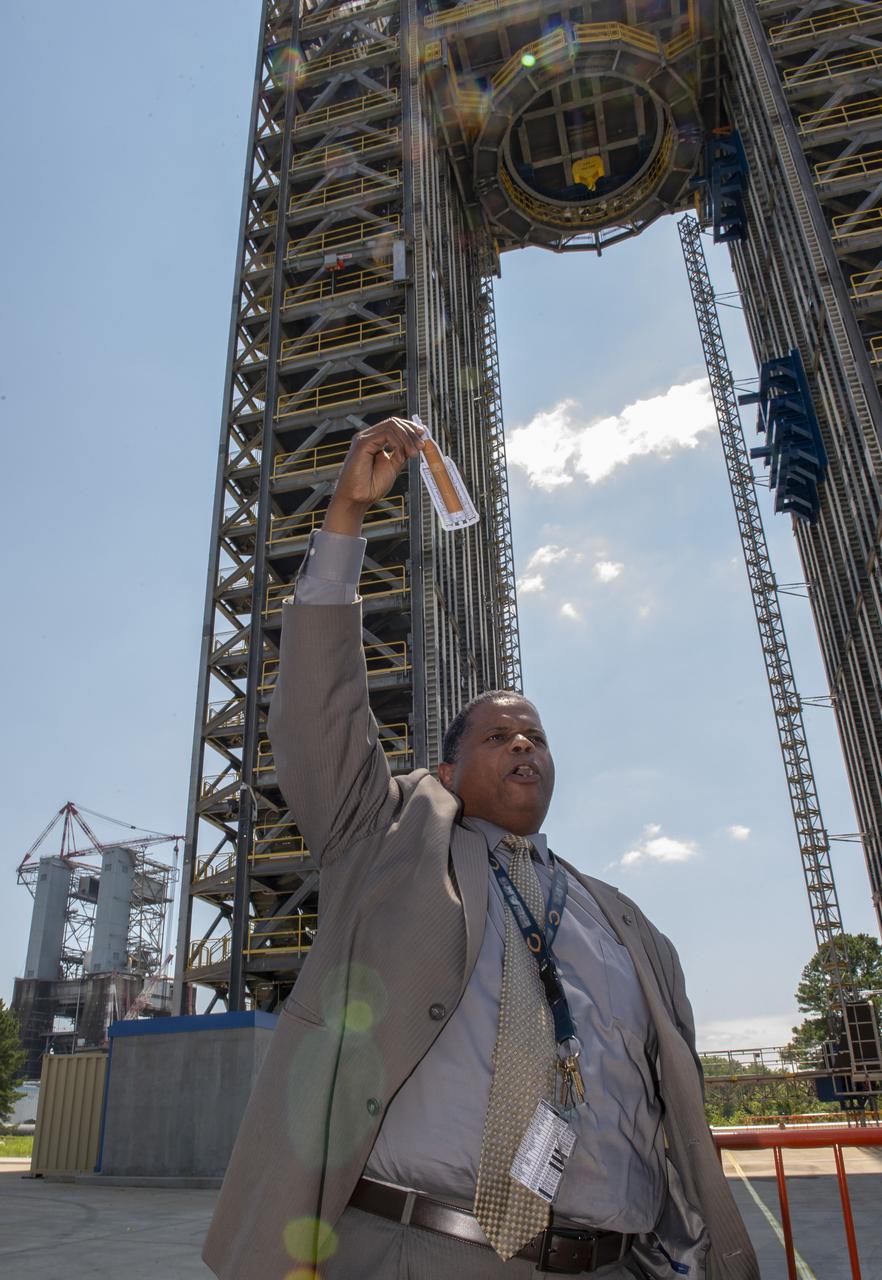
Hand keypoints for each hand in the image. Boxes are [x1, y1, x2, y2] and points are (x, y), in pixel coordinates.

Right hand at [323, 418, 424, 535]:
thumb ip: (401, 454)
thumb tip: (415, 443)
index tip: (423, 436)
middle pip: (394, 423)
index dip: (410, 428)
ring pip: (391, 426)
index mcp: (375, 441)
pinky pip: (385, 435)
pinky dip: (398, 443)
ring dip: (407, 438)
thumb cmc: (371, 487)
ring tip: (413, 454)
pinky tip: (400, 456)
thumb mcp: (393, 467)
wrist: (358, 500)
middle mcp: (369, 437)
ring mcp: (364, 439)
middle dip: (411, 433)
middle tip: (421, 446)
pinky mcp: (362, 443)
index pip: (394, 426)